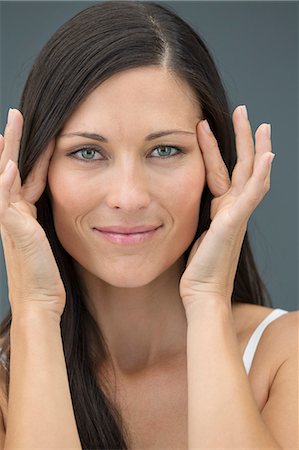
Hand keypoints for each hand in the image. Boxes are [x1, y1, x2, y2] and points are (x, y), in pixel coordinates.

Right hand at [0, 108, 65, 318]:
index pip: (23, 174)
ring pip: (3, 180)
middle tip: (15, 114)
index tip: (29, 129)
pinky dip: (6, 184)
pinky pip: (7, 203)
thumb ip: (48, 221)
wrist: (39, 300)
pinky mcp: (15, 232)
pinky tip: (9, 166)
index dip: (26, 151)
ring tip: (8, 128)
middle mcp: (12, 213)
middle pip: (8, 168)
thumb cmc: (46, 274)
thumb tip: (61, 208)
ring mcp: (10, 222)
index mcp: (22, 213)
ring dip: (6, 153)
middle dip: (12, 141)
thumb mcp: (47, 240)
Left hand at [180, 105, 273, 309]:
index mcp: (221, 208)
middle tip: (244, 111)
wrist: (202, 292)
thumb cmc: (197, 268)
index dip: (214, 148)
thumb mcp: (192, 233)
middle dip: (243, 138)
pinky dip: (262, 176)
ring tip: (259, 124)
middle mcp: (232, 208)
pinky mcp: (235, 223)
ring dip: (255, 148)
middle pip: (242, 165)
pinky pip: (251, 195)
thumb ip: (193, 217)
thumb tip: (176, 205)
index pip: (220, 170)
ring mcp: (237, 215)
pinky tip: (267, 157)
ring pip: (251, 174)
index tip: (204, 125)